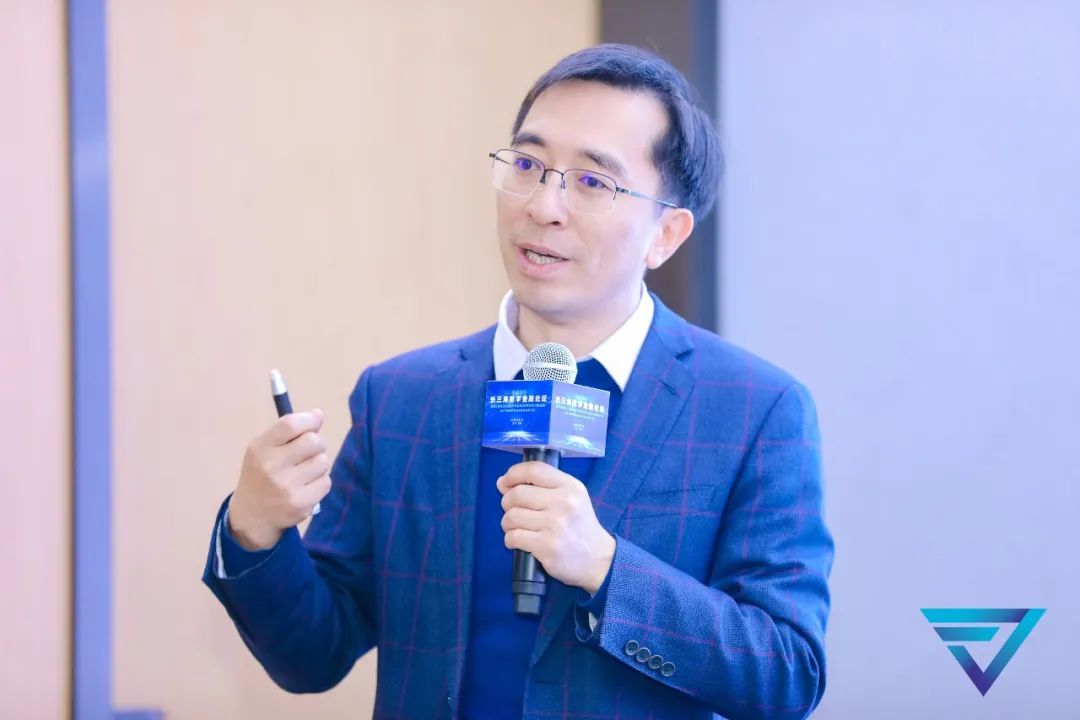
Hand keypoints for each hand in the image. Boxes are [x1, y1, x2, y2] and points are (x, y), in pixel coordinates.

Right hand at [227, 409, 331, 549]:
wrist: (251, 515)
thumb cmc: (261, 474)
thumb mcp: (263, 448)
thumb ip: (289, 430)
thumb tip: (319, 414)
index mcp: (260, 448)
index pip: (291, 424)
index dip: (309, 419)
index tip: (314, 421)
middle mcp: (271, 467)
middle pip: (313, 441)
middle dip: (316, 443)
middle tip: (308, 452)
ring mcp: (286, 488)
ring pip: (323, 462)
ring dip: (318, 464)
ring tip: (304, 471)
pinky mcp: (300, 505)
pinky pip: (326, 483)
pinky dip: (320, 482)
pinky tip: (306, 487)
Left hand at [497, 462, 615, 594]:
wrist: (597, 558)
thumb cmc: (579, 525)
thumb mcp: (571, 497)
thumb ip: (541, 486)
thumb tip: (502, 482)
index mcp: (570, 487)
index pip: (534, 470)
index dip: (513, 473)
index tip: (505, 482)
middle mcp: (563, 503)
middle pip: (517, 494)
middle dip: (507, 502)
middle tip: (514, 511)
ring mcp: (555, 525)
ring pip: (511, 516)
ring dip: (508, 523)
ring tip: (517, 528)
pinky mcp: (547, 547)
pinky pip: (513, 537)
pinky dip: (510, 540)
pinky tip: (518, 541)